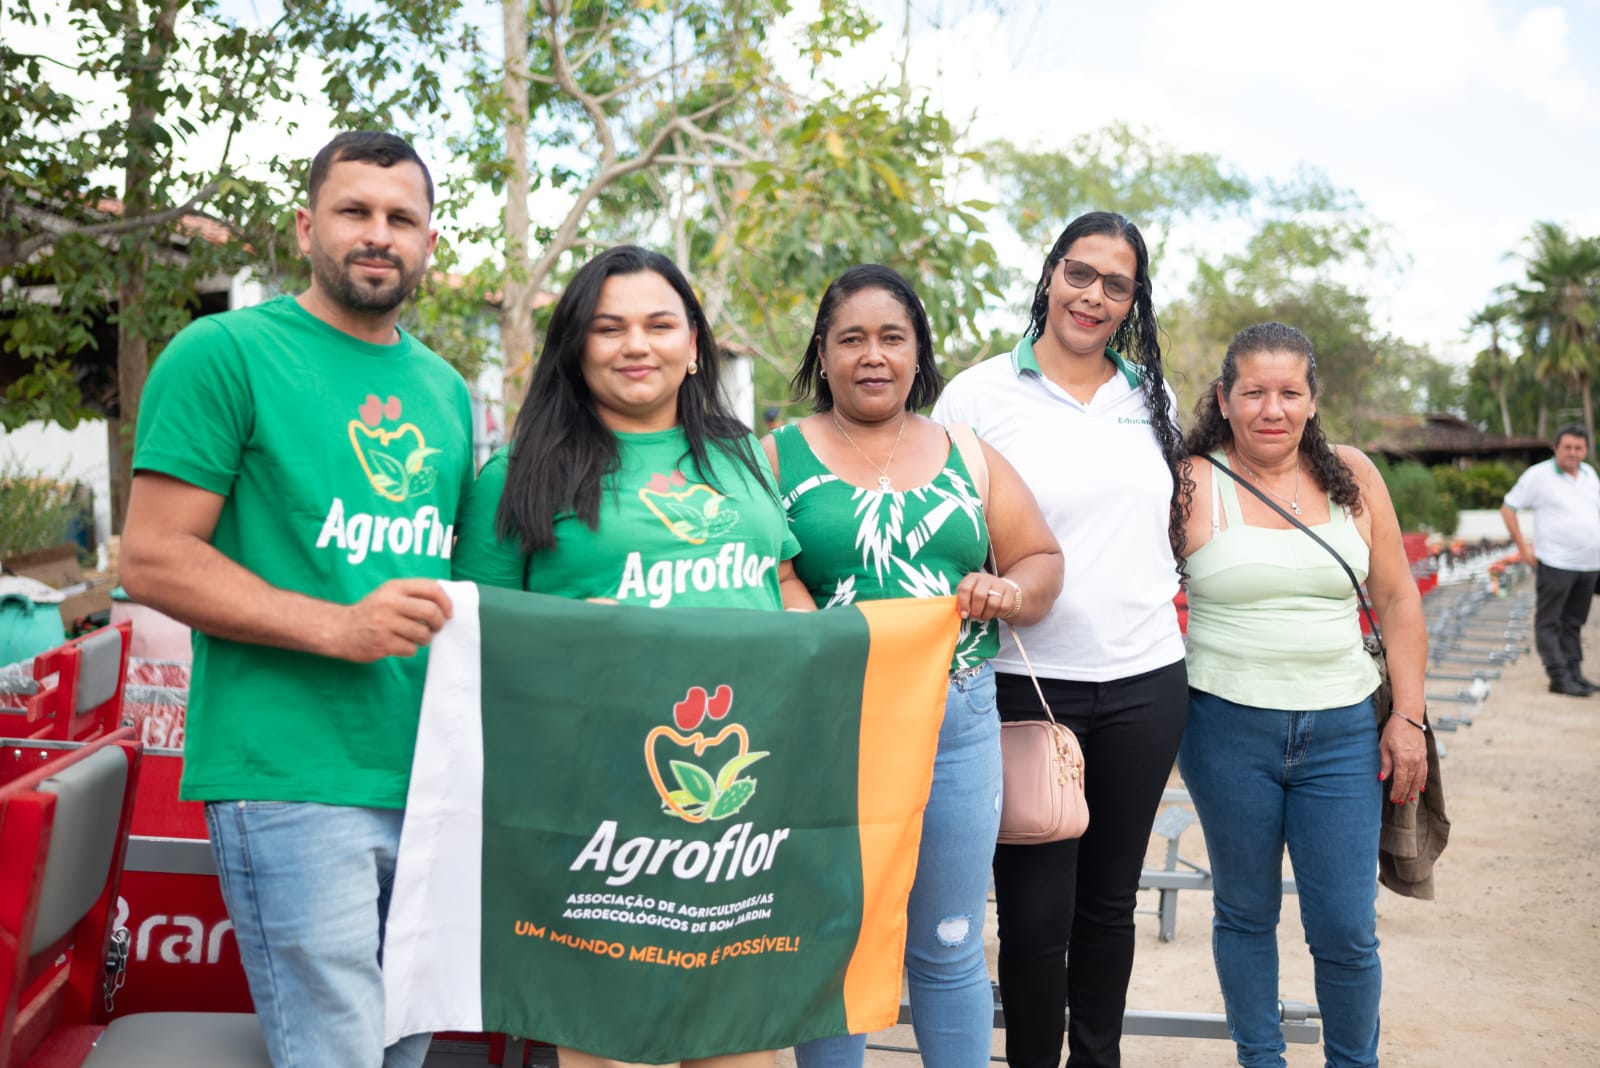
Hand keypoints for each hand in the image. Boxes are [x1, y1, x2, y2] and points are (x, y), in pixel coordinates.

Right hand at [328, 579, 453, 661]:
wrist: (340, 629)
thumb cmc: (371, 612)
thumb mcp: (388, 594)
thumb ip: (412, 594)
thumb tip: (445, 603)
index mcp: (395, 587)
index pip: (431, 588)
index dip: (446, 602)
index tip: (449, 612)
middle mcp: (390, 603)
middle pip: (430, 611)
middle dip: (439, 623)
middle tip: (436, 628)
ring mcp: (385, 623)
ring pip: (422, 633)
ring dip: (425, 638)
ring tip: (418, 637)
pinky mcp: (382, 643)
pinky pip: (411, 648)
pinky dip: (411, 649)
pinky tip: (401, 644)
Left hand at [954, 571, 1016, 622]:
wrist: (1002, 590)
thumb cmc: (982, 594)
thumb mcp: (970, 594)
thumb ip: (963, 601)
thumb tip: (963, 614)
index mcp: (973, 577)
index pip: (965, 588)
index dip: (963, 603)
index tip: (964, 615)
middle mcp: (986, 578)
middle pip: (979, 596)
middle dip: (975, 611)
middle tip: (974, 617)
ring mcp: (999, 584)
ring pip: (992, 604)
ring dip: (986, 615)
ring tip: (983, 617)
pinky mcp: (1010, 592)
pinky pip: (1003, 608)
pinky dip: (997, 615)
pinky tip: (994, 614)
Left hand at [1378, 714, 1428, 804]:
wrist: (1408, 718)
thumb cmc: (1393, 731)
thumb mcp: (1384, 746)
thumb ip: (1385, 764)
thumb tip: (1382, 778)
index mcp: (1403, 760)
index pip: (1400, 781)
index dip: (1397, 792)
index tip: (1393, 799)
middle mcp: (1414, 761)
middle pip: (1409, 782)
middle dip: (1404, 793)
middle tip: (1400, 803)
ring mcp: (1421, 758)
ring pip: (1418, 778)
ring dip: (1414, 789)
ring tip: (1411, 799)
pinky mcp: (1424, 755)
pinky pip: (1424, 771)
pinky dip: (1422, 780)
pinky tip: (1421, 787)